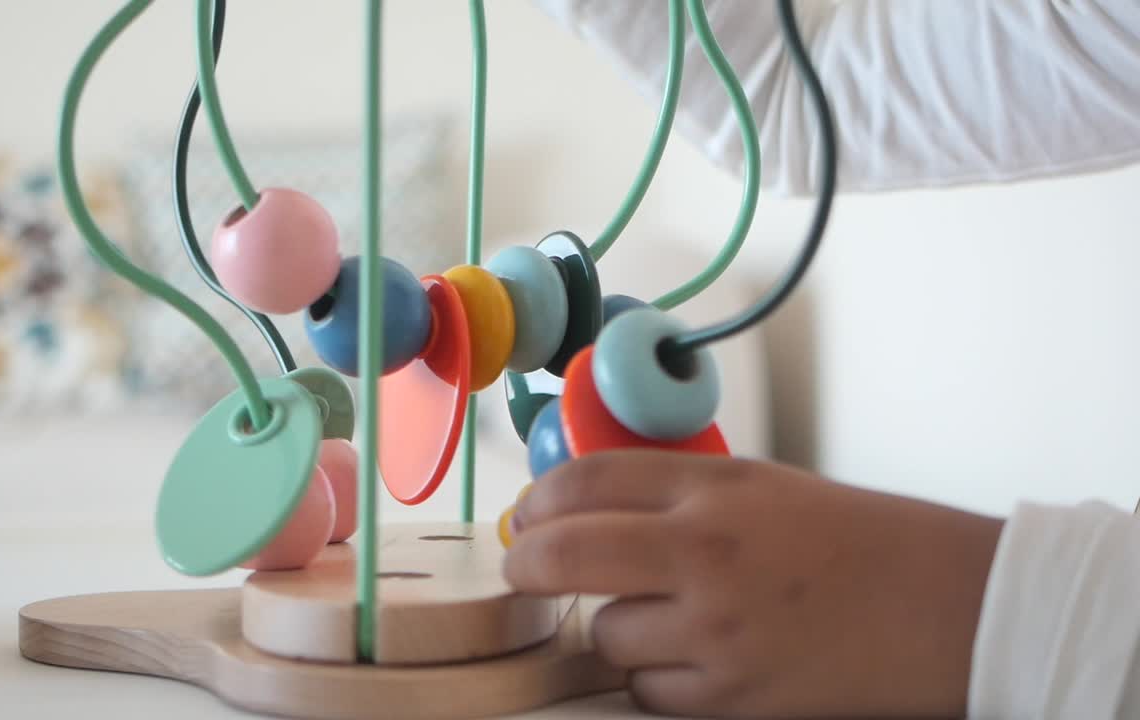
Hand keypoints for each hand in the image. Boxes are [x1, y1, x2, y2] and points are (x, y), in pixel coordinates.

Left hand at [503, 451, 1003, 717]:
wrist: (943, 607)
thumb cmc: (856, 542)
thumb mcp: (760, 488)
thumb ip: (674, 494)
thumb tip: (584, 510)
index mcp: (713, 489)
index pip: (585, 481)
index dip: (539, 501)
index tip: (529, 518)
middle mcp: (703, 552)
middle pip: (564, 553)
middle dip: (530, 565)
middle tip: (526, 572)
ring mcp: (714, 629)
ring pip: (607, 635)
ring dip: (620, 629)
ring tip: (671, 618)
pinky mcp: (731, 696)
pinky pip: (649, 691)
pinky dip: (659, 679)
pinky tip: (701, 659)